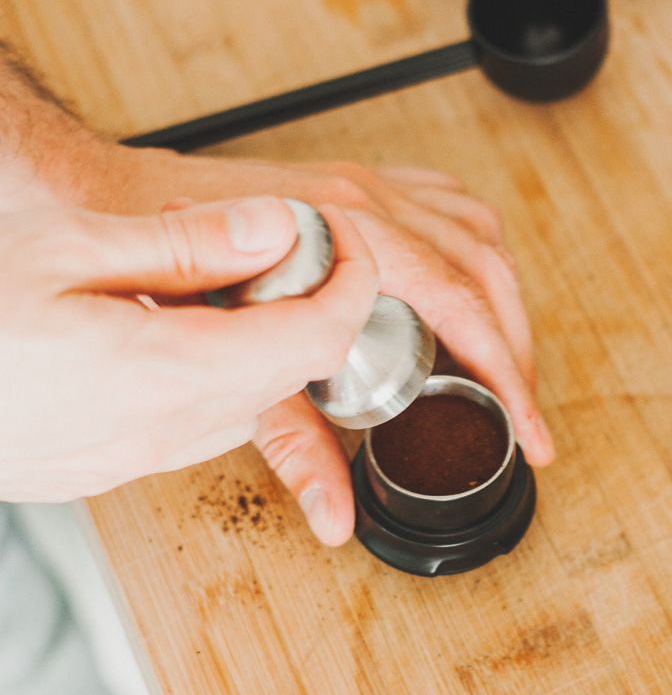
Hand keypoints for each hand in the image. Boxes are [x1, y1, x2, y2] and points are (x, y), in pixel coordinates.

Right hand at [0, 197, 376, 501]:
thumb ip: (183, 244)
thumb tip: (272, 228)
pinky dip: (211, 378)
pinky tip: (167, 334)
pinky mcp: (100, 468)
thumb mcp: (65, 246)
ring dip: (258, 349)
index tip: (341, 245)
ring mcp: (125, 460)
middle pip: (285, 376)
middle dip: (306, 310)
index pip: (310, 338)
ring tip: (212, 286)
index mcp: (158, 373)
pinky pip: (192, 428)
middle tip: (275, 250)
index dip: (348, 285)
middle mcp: (155, 433)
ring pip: (242, 407)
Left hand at [91, 145, 554, 542]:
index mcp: (350, 234)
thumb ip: (295, 445)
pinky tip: (472, 287)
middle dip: (519, 351)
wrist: (119, 200)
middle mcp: (368, 199)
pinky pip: (448, 205)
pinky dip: (474, 253)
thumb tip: (334, 512)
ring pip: (478, 233)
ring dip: (504, 301)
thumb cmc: (167, 269)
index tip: (529, 429)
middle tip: (524, 415)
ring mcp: (366, 183)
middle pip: (487, 272)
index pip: (463, 307)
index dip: (509, 377)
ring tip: (509, 362)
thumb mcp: (237, 367)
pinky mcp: (357, 182)